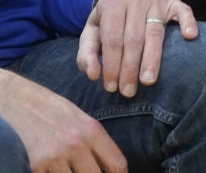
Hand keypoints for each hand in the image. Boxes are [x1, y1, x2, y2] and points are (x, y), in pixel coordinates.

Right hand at [0, 69, 126, 172]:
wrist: (24, 104)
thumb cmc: (57, 111)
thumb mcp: (84, 120)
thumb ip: (97, 143)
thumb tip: (109, 166)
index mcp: (93, 132)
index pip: (116, 163)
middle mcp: (77, 145)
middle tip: (93, 172)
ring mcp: (56, 157)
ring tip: (72, 168)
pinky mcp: (37, 165)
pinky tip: (55, 169)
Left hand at [76, 0, 197, 97]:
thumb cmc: (108, 22)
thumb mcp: (91, 34)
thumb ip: (86, 55)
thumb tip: (93, 75)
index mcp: (112, 2)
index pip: (112, 38)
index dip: (111, 65)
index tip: (111, 87)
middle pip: (134, 38)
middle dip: (130, 67)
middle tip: (129, 91)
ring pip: (156, 32)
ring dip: (152, 59)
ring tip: (148, 81)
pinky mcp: (173, 2)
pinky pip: (184, 11)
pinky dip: (188, 23)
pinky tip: (190, 37)